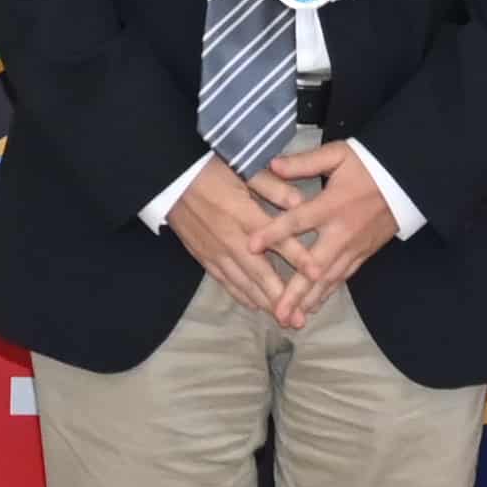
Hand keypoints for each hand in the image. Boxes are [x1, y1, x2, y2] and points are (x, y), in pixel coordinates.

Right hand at [165, 157, 309, 328]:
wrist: (168, 176)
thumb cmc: (209, 167)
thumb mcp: (242, 167)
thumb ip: (272, 186)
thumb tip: (299, 202)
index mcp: (244, 214)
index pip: (278, 240)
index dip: (299, 257)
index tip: (318, 273)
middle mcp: (231, 239)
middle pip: (260, 273)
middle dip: (281, 297)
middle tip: (300, 319)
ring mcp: (215, 251)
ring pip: (242, 283)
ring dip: (263, 302)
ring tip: (283, 319)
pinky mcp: (202, 255)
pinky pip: (224, 281)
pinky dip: (240, 295)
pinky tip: (254, 305)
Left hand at [251, 139, 403, 328]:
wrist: (407, 180)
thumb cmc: (369, 165)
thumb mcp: (337, 155)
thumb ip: (305, 162)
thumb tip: (272, 164)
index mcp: (332, 205)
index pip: (298, 221)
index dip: (274, 233)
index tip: (251, 246)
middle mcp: (342, 232)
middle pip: (315, 266)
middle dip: (295, 291)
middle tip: (277, 311)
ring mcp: (354, 247)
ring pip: (329, 280)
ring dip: (309, 300)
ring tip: (291, 319)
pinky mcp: (363, 255)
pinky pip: (342, 278)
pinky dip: (327, 294)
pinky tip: (312, 307)